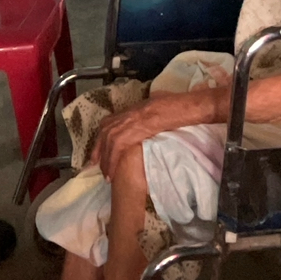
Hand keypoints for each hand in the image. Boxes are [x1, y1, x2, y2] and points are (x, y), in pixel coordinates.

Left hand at [94, 86, 223, 179]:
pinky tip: (112, 172)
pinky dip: (112, 160)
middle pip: (105, 131)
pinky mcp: (136, 129)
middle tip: (94, 164)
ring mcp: (131, 121)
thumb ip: (151, 111)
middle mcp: (129, 114)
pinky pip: (118, 146)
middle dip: (98, 149)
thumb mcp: (159, 106)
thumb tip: (153, 116)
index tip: (98, 148)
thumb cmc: (178, 105)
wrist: (186, 106)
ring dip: (105, 159)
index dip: (102, 136)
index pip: (110, 121)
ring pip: (109, 141)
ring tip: (105, 174)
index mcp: (134, 109)